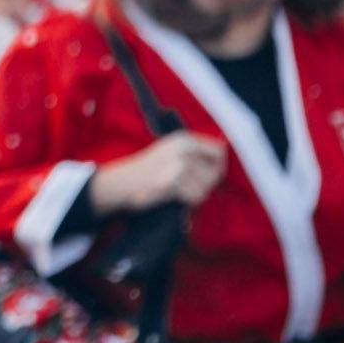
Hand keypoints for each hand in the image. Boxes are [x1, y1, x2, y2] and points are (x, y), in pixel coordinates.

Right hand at [89, 132, 227, 214]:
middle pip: (215, 171)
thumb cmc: (146, 173)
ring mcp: (179, 164)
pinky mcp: (173, 181)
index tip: (207, 176)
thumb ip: (195, 155)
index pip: (219, 151)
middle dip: (206, 184)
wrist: (119, 184)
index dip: (217, 166)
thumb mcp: (170, 154)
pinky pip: (194, 197)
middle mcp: (184, 149)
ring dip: (193, 195)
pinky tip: (170, 197)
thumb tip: (224, 153)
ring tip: (175, 193)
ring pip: (205, 187)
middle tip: (188, 189)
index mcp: (184, 140)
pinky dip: (185, 202)